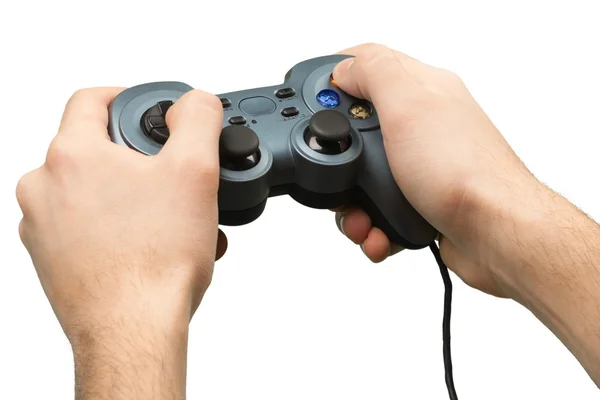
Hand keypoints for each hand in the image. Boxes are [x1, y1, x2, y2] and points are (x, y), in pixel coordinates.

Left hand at [16, 88, 226, 397]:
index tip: (149, 111)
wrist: (133, 330)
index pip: (91, 99)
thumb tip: (194, 102)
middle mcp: (44, 188)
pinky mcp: (51, 258)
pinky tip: (149, 246)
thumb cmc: (154, 262)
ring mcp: (43, 226)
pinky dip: (116, 228)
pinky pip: (85, 227)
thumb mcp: (196, 170)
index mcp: (71, 156)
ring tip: (168, 223)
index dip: (127, 96)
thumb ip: (197, 119)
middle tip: (171, 181)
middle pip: (95, 150)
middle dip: (138, 160)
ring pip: (91, 192)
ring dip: (130, 198)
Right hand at [331, 44, 541, 297]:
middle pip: (358, 131)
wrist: (496, 235)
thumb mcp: (410, 105)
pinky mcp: (421, 200)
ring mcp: (422, 165)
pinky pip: (381, 209)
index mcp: (422, 91)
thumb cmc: (465, 173)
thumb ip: (374, 72)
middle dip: (340, 161)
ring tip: (361, 219)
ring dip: (353, 205)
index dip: (335, 83)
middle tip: (342, 175)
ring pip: (366, 178)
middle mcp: (423, 126)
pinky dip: (373, 226)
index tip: (317, 109)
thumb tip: (344, 67)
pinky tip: (380, 233)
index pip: (369, 68)